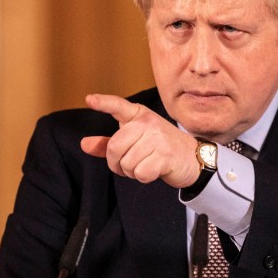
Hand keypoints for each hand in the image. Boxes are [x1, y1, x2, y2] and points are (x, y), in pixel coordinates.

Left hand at [80, 94, 199, 187]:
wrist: (193, 157)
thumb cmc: (160, 148)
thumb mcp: (136, 140)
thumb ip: (109, 143)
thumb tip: (84, 144)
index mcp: (139, 115)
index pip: (118, 106)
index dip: (103, 103)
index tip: (89, 99)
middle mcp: (148, 123)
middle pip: (115, 147)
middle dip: (116, 163)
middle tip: (129, 164)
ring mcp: (157, 138)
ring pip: (126, 164)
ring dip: (132, 172)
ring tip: (145, 165)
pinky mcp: (165, 155)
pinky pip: (139, 173)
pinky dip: (143, 177)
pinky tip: (154, 171)